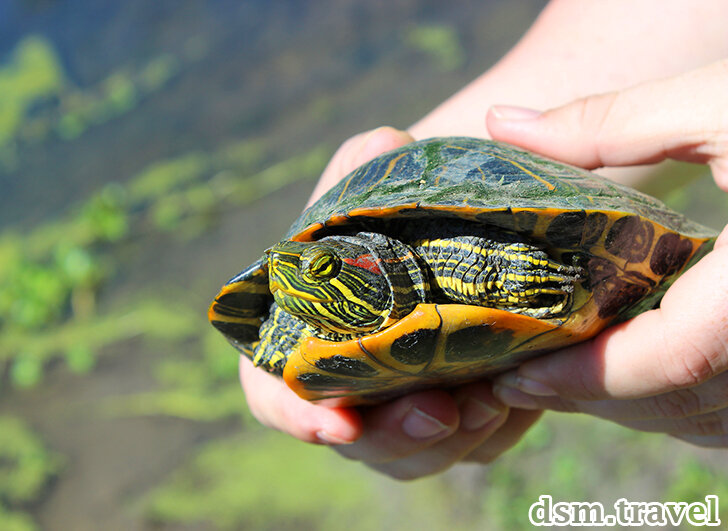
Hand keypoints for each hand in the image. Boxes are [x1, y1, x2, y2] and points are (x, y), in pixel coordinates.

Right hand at [240, 127, 540, 478]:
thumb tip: (384, 146)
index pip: (275, 394)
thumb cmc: (392, 208)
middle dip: (396, 437)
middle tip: (440, 411)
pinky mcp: (453, 414)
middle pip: (357, 439)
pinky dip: (494, 432)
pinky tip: (517, 399)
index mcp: (300, 337)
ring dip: (452, 440)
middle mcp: (346, 381)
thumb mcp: (373, 178)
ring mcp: (398, 404)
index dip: (297, 416)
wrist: (446, 227)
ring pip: (416, 453)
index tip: (336, 423)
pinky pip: (471, 445)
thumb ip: (365, 167)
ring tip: (491, 403)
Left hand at [486, 59, 727, 446]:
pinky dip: (690, 407)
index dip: (583, 379)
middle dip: (593, 399)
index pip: (669, 361)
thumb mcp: (726, 98)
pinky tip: (650, 374)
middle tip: (522, 377)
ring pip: (715, 421)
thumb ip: (611, 120)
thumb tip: (501, 123)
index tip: (515, 376)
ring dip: (637, 408)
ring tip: (569, 378)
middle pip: (682, 403)